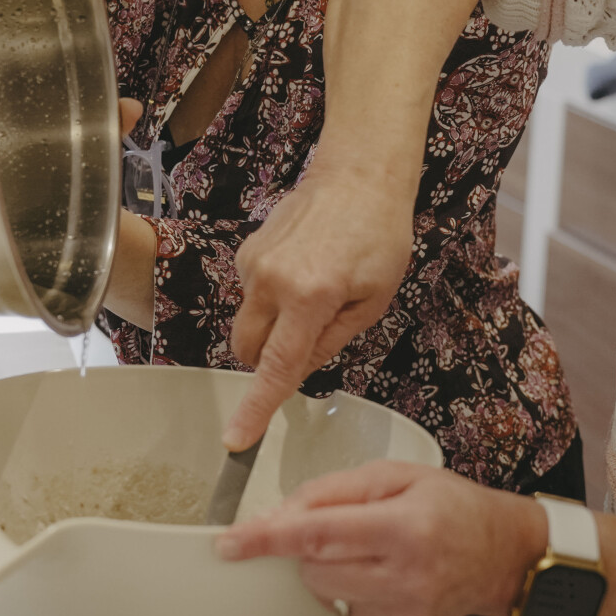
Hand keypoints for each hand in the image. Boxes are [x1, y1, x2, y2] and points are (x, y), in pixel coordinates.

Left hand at [215, 461, 546, 615]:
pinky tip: (385, 582)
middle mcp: (406, 577)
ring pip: (324, 596)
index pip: (317, 534)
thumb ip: (331, 491)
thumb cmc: (453, 509)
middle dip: (311, 548)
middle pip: (313, 569)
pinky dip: (352, 598)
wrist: (502, 557)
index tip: (229, 543)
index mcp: (405, 527)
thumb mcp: (395, 476)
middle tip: (346, 531)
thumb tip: (277, 515)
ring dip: (330, 573)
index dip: (266, 539)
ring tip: (371, 555)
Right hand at [223, 164, 415, 447]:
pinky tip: (303, 270)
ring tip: (315, 292)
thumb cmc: (379, 235)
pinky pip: (251, 294)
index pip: (275, 367)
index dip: (256, 409)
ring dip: (272, 326)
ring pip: (248, 323)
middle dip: (267, 361)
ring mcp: (253, 264)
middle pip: (248, 350)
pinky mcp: (246, 251)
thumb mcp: (374, 300)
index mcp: (310, 298)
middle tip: (306, 343)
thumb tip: (300, 368)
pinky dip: (271, 298)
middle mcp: (271, 282)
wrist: (359, 176)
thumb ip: (332, 341)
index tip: (236, 439)